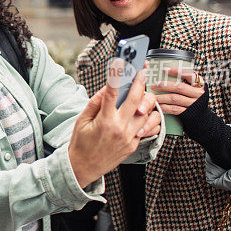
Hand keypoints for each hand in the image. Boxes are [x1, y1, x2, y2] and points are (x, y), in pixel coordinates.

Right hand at [68, 62, 158, 187]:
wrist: (83, 168)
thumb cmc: (80, 144)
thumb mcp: (82, 121)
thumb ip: (95, 103)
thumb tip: (107, 88)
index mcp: (104, 120)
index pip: (112, 92)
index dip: (117, 75)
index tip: (121, 62)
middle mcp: (119, 128)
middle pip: (136, 100)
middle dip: (140, 82)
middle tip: (142, 71)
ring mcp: (129, 138)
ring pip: (148, 114)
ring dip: (148, 101)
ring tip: (144, 95)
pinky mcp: (134, 145)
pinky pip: (149, 129)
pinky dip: (150, 119)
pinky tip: (145, 113)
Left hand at [151, 66, 205, 115]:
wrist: (201, 113)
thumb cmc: (193, 96)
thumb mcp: (191, 86)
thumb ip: (181, 78)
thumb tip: (160, 68)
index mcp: (199, 83)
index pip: (189, 74)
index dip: (177, 71)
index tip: (165, 70)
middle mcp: (197, 93)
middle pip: (179, 87)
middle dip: (164, 86)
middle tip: (153, 85)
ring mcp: (193, 103)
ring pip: (174, 98)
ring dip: (162, 97)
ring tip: (153, 96)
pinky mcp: (188, 112)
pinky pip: (174, 109)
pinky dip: (165, 107)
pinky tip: (158, 105)